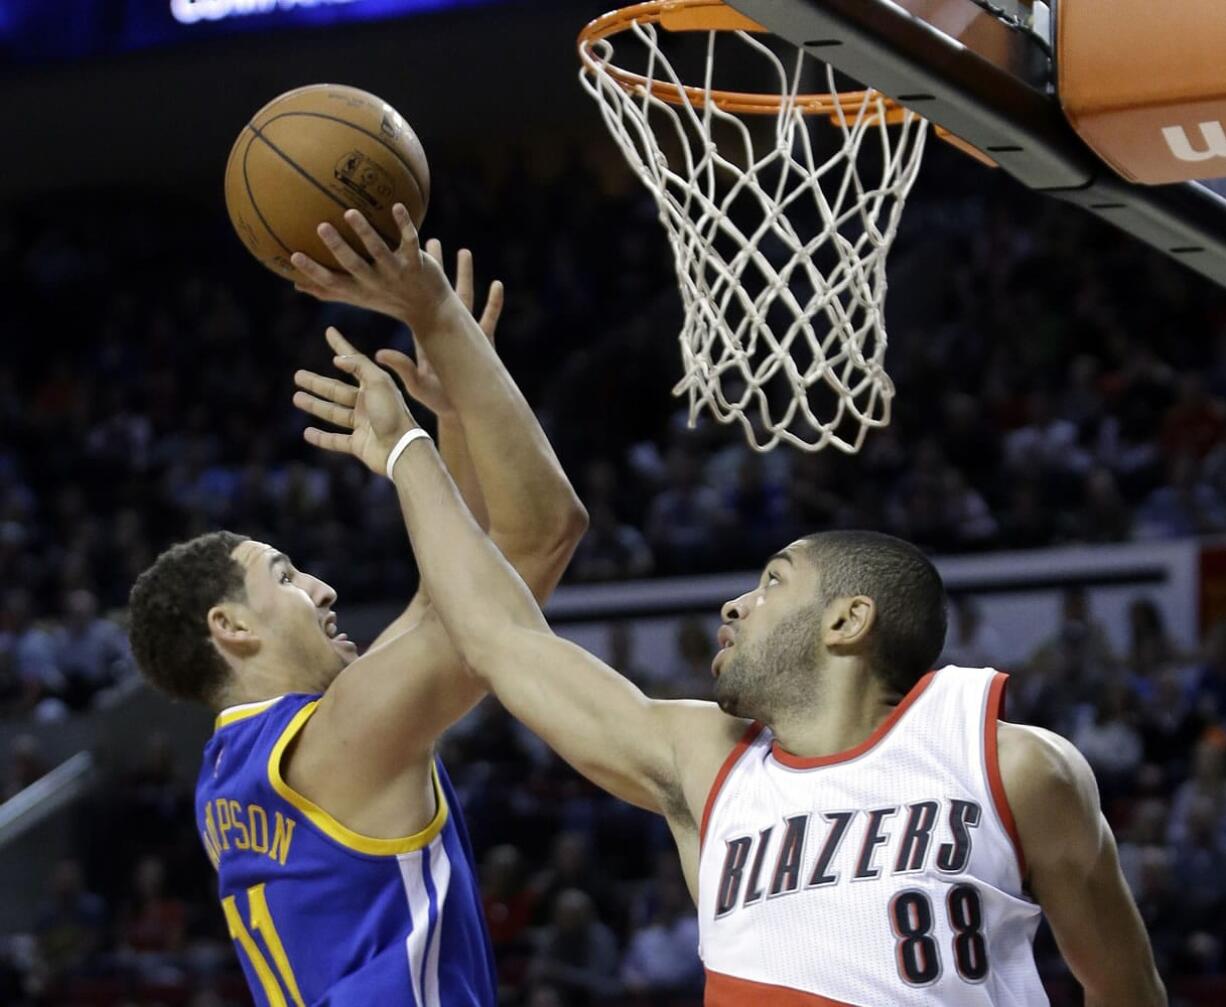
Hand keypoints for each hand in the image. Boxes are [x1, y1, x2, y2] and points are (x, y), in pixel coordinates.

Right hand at [290, 204, 454, 329]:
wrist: (431, 311)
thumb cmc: (388, 300)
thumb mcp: (358, 297)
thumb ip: (328, 290)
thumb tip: (295, 283)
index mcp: (359, 290)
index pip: (332, 282)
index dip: (313, 271)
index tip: (293, 255)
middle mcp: (376, 282)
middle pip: (354, 265)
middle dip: (337, 248)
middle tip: (321, 227)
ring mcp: (397, 273)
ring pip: (380, 251)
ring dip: (365, 232)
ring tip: (351, 211)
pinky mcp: (417, 264)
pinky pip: (409, 241)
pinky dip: (404, 225)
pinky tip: (397, 205)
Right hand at [293, 328, 418, 475]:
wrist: (402, 449)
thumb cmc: (393, 414)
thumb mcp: (379, 383)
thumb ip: (360, 367)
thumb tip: (339, 358)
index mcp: (375, 387)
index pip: (354, 362)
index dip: (341, 346)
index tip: (329, 332)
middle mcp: (368, 404)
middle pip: (338, 391)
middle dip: (317, 383)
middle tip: (297, 375)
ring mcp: (363, 425)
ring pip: (334, 414)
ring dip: (315, 406)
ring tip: (296, 397)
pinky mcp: (359, 445)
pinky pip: (336, 441)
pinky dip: (321, 438)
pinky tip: (307, 433)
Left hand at [376, 242, 504, 418]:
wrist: (460, 410)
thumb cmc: (434, 401)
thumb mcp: (415, 384)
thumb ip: (402, 368)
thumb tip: (379, 353)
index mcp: (425, 334)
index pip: (413, 299)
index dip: (408, 278)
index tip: (402, 257)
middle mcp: (444, 328)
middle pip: (440, 289)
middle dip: (438, 266)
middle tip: (433, 240)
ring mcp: (465, 333)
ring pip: (466, 297)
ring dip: (466, 275)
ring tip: (464, 251)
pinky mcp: (483, 342)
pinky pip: (490, 318)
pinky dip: (494, 302)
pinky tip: (497, 284)